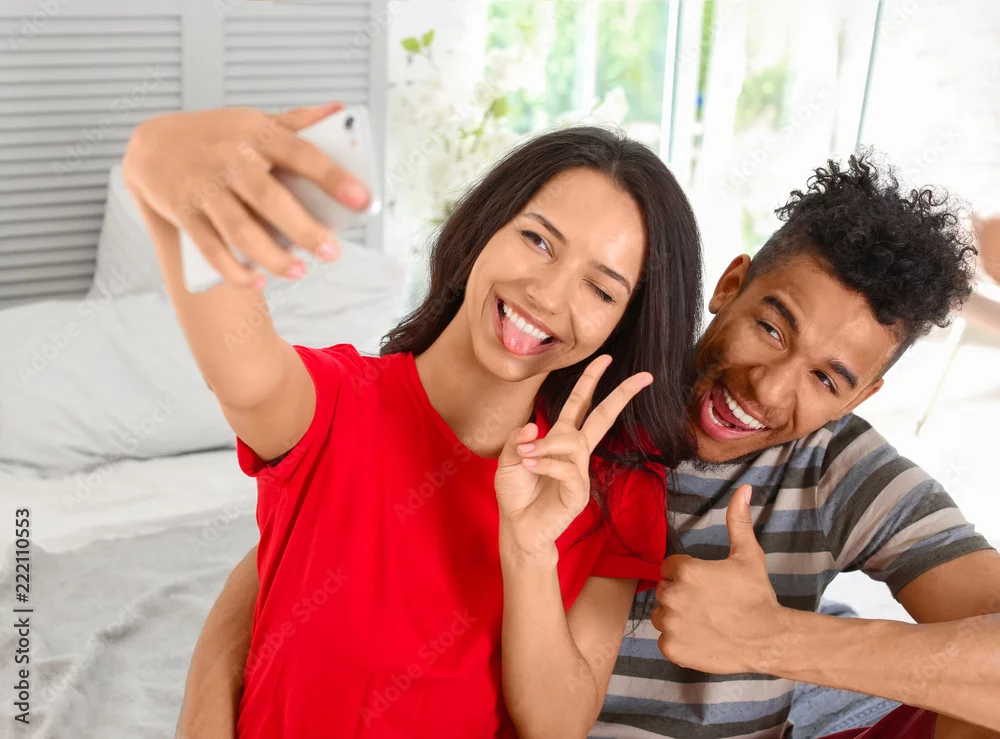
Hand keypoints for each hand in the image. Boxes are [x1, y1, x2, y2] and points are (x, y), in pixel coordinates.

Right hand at [121, 102, 370, 288]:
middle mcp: (229, 159)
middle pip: (270, 199)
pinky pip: (210, 247)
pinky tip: (257, 281)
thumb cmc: (218, 136)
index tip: (363, 199)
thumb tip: (340, 110)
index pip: (300, 153)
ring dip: (271, 256)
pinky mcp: (184, 213)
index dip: (332, 177)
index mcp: (255, 133)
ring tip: (299, 272)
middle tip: (332, 253)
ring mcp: (204, 188)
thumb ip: (296, 120)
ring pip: (240, 229)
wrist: (152, 145)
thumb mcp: (254, 121)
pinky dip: (233, 269)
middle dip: (304, 229)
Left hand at [495, 354, 652, 556]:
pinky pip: (568, 469)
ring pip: (574, 443)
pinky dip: (547, 465)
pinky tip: (530, 468)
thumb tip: (533, 426)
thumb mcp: (508, 460)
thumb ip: (517, 440)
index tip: (606, 358)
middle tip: (643, 376)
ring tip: (525, 457)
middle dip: (620, 395)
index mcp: (560, 439)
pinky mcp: (579, 492)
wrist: (519, 528)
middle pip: (602, 417)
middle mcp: (575, 452)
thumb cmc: (517, 493)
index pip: (580, 405)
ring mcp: (580, 472)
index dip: (590, 381)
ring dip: (547, 446)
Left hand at [652, 484, 786, 673]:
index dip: (686, 574)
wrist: (768, 639)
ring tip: (704, 621)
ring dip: (676, 618)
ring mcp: (670, 624)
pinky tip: (701, 638)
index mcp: (685, 570)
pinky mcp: (672, 649)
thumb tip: (744, 489)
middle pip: (663, 590)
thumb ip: (738, 520)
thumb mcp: (749, 554)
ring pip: (661, 615)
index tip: (706, 584)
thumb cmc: (757, 595)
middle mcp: (672, 596)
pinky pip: (664, 640)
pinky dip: (678, 641)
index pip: (668, 567)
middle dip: (680, 594)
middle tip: (707, 603)